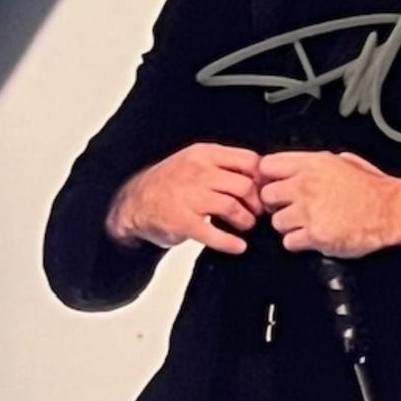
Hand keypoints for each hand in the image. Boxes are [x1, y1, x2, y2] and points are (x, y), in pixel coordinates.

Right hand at [105, 142, 262, 254]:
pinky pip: (213, 233)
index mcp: (205, 154)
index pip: (248, 160)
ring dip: (246, 221)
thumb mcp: (196, 161)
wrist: (134, 202)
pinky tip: (238, 246)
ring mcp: (189, 196)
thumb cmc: (171, 183)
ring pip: (232, 206)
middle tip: (258, 212)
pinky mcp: (181, 221)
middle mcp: (198, 172)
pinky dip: (230, 242)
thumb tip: (260, 176)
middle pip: (244, 185)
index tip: (266, 189)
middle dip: (256, 202)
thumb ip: (224, 165)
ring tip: (247, 226)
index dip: (262, 178)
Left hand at [258, 150, 400, 257]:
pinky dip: (297, 243)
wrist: (393, 212)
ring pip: (276, 222)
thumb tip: (298, 167)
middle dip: (276, 204)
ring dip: (287, 226)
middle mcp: (306, 185)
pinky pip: (288, 242)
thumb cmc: (374, 189)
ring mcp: (309, 210)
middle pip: (266, 195)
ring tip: (305, 224)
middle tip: (289, 207)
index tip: (272, 184)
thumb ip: (317, 164)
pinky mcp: (314, 235)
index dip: (268, 177)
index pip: (267, 166)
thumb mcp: (344, 161)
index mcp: (313, 164)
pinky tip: (311, 237)